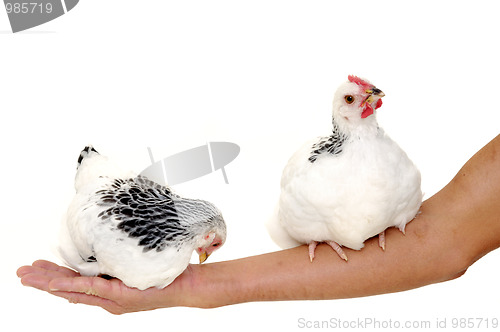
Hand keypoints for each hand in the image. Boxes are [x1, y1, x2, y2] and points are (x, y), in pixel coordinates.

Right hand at [17, 260, 194, 313]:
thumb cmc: (166, 273)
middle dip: (43, 282)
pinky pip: (94, 290)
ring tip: (30, 278)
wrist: (187, 285)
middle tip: (22, 274)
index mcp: (110, 290)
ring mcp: (115, 299)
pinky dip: (74, 286)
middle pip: (69, 290)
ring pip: (76, 291)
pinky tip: (57, 283)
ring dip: (51, 284)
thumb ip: (123, 258)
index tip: (36, 268)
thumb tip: (111, 243)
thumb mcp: (139, 264)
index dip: (54, 277)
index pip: (76, 283)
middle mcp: (109, 298)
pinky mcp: (123, 296)